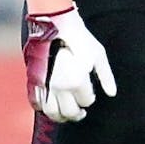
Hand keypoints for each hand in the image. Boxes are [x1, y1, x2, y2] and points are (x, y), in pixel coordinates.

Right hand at [24, 5, 116, 122]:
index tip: (92, 96)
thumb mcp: (99, 55)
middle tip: (81, 113)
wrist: (55, 26)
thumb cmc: (81, 39)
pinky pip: (36, 103)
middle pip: (68, 112)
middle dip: (77, 114)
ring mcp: (44, 85)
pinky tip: (51, 106)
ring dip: (60, 117)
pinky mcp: (33, 81)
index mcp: (76, 81)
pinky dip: (44, 109)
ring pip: (51, 113)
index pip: (86, 101)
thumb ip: (105, 76)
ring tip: (67, 114)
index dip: (90, 99)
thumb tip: (112, 93)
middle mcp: (59, 87)